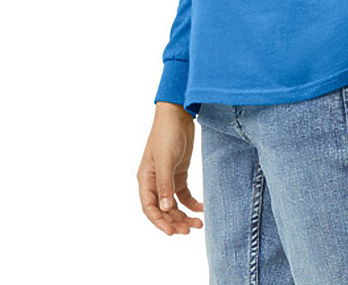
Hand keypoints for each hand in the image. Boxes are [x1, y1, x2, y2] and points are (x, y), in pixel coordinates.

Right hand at [137, 102, 203, 234]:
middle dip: (175, 222)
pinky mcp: (179, 174)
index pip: (149, 208)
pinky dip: (192, 204)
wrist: (178, 114)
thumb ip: (165, 184)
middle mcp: (155, 182)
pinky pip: (184, 195)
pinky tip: (202, 209)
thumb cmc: (166, 133)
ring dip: (184, 216)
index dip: (159, 222)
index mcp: (145, 179)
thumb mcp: (166, 159)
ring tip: (198, 224)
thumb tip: (166, 209)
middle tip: (190, 230)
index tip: (172, 232)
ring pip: (174, 205)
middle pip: (163, 210)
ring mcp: (168, 178)